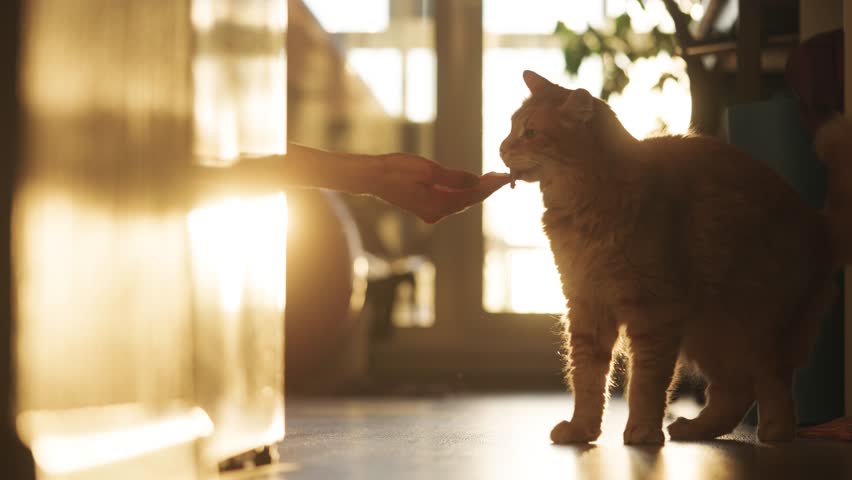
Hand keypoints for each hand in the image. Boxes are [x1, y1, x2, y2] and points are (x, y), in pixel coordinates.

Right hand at [369, 153, 510, 222]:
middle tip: (503, 176)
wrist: (373, 177)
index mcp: (439, 205)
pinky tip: (470, 184)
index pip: (473, 196)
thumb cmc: (398, 170)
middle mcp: (437, 213)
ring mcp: (430, 212)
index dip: (491, 186)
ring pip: (460, 202)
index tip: (506, 177)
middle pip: (469, 201)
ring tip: (492, 178)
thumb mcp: (429, 171)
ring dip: (476, 191)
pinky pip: (450, 201)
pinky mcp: (425, 206)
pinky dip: (462, 193)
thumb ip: (455, 178)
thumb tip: (477, 182)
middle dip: (487, 189)